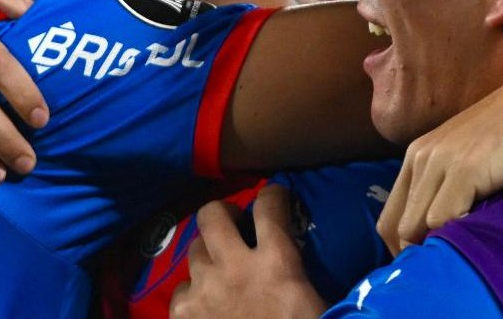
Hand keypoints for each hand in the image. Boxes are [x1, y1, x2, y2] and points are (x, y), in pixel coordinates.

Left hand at [171, 185, 326, 318]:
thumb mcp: (317, 307)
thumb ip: (303, 278)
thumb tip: (321, 263)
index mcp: (278, 265)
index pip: (269, 208)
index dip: (272, 195)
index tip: (274, 196)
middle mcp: (235, 267)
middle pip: (212, 215)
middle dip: (221, 213)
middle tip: (232, 223)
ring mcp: (204, 290)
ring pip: (194, 252)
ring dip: (208, 257)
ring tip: (219, 272)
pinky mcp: (183, 315)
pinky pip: (181, 290)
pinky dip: (192, 295)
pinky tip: (205, 308)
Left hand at [377, 62, 502, 252]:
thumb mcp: (478, 158)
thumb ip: (456, 184)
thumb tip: (447, 228)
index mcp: (418, 155)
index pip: (389, 217)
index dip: (405, 246)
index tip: (434, 264)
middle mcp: (421, 156)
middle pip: (394, 227)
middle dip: (415, 255)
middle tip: (448, 273)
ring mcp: (440, 161)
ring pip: (413, 227)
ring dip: (434, 251)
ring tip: (460, 264)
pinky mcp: (465, 168)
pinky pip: (442, 218)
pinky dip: (454, 238)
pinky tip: (476, 245)